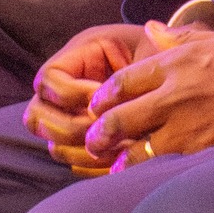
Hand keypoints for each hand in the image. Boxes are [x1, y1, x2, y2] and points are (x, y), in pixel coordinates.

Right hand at [22, 24, 156, 173]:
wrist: (177, 77)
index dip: (71, 93)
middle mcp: (64, 90)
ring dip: (83, 150)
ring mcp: (70, 119)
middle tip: (104, 129)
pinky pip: (74, 163)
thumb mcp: (152, 46)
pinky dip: (94, 166)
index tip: (102, 98)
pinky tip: (120, 160)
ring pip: (53, 145)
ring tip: (117, 147)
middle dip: (70, 127)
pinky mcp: (84, 142)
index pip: (48, 80)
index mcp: (76, 57)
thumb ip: (135, 61)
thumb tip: (109, 90)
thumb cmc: (162, 56)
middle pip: (36, 118)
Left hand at [82, 25, 213, 162]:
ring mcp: (188, 124)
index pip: (124, 81)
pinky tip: (143, 176)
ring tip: (112, 165)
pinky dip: (150, 171)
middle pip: (120, 117)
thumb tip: (150, 29)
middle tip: (93, 141)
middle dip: (100, 132)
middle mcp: (175, 93)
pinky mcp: (205, 148)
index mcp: (177, 61)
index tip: (98, 105)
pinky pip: (165, 164)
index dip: (104, 97)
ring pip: (138, 147)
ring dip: (121, 157)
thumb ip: (178, 36)